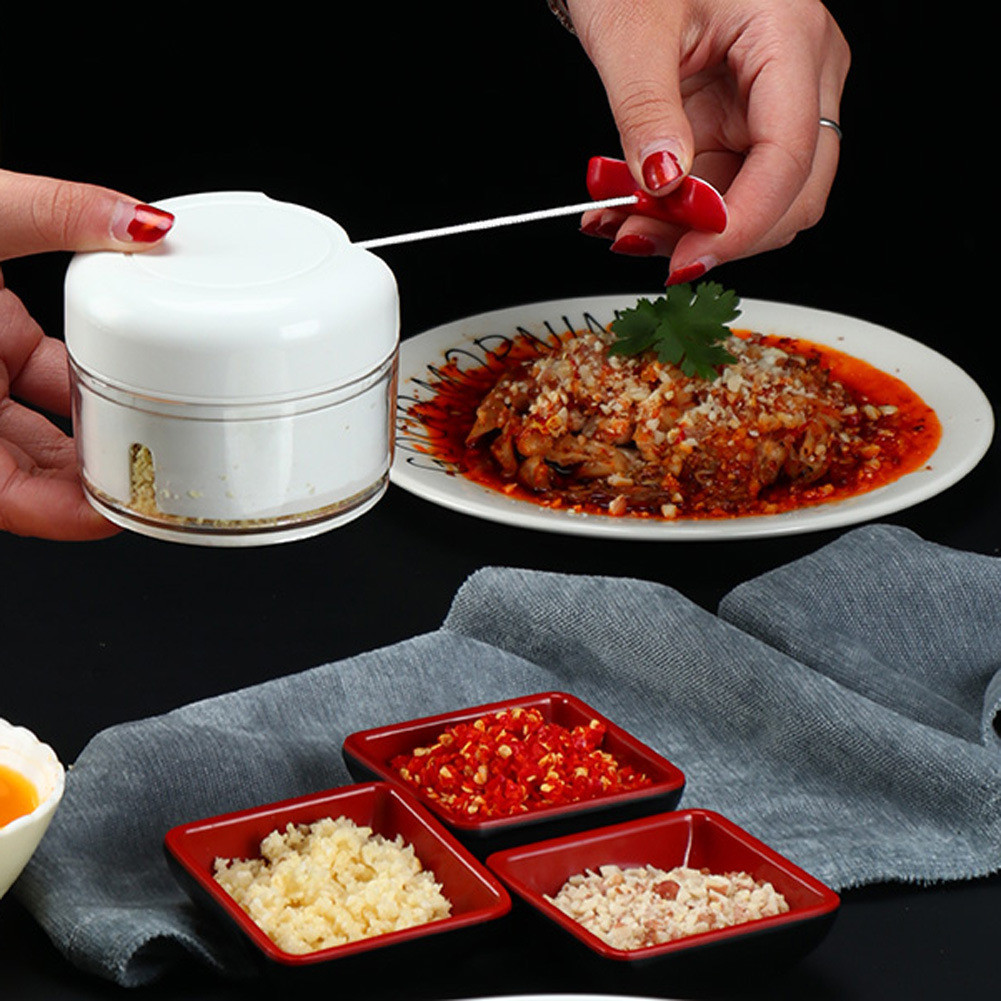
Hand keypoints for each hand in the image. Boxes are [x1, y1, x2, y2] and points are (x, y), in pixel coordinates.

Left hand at [0, 170, 173, 539]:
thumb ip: (59, 211)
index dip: (121, 379)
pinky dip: (61, 512)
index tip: (170, 383)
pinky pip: (16, 498)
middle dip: (119, 436)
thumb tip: (145, 222)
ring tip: (150, 484)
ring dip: (98, 483)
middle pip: (66, 423)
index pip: (72, 362)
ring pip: (45, 467)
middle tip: (174, 444)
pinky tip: (102, 511)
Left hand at [567, 0, 849, 282]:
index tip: (689, 256)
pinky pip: (721, 186)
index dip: (743, 221)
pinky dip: (676, 210)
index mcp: (790, 36)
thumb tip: (663, 183)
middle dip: (715, 233)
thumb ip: (646, 110)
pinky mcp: (741, 121)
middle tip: (640, 241)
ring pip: (752, 200)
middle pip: (789, 192)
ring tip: (619, 224)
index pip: (790, 155)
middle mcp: (800, 73)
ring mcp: (773, 101)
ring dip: (686, 228)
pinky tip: (628, 211)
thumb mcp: (630, 31)